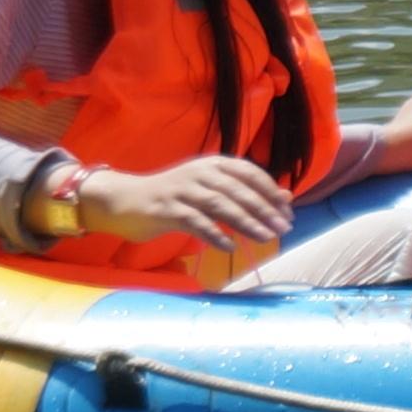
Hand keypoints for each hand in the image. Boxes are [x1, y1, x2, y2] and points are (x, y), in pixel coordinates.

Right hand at [76, 154, 291, 256]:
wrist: (125, 200)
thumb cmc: (174, 196)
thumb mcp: (209, 189)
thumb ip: (243, 192)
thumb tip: (284, 197)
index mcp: (213, 164)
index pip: (248, 173)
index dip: (269, 191)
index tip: (286, 211)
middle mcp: (199, 173)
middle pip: (238, 191)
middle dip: (264, 210)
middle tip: (283, 227)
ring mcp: (183, 191)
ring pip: (220, 206)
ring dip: (245, 222)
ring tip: (265, 238)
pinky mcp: (167, 210)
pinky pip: (196, 223)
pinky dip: (215, 235)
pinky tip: (230, 246)